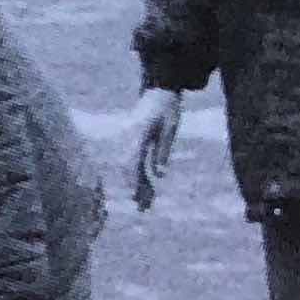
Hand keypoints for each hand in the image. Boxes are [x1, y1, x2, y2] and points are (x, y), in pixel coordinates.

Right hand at [125, 87, 181, 212]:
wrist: (159, 90)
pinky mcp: (136, 144)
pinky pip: (137, 163)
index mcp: (137, 134)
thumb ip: (163, 149)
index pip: (131, 160)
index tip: (132, 194)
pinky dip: (141, 178)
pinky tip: (148, 192)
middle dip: (133, 188)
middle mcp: (129, 139)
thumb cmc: (167, 107)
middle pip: (128, 168)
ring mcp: (130, 141)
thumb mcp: (171, 126)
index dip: (131, 179)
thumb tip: (159, 174)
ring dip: (138, 186)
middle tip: (140, 209)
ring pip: (131, 168)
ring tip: (144, 206)